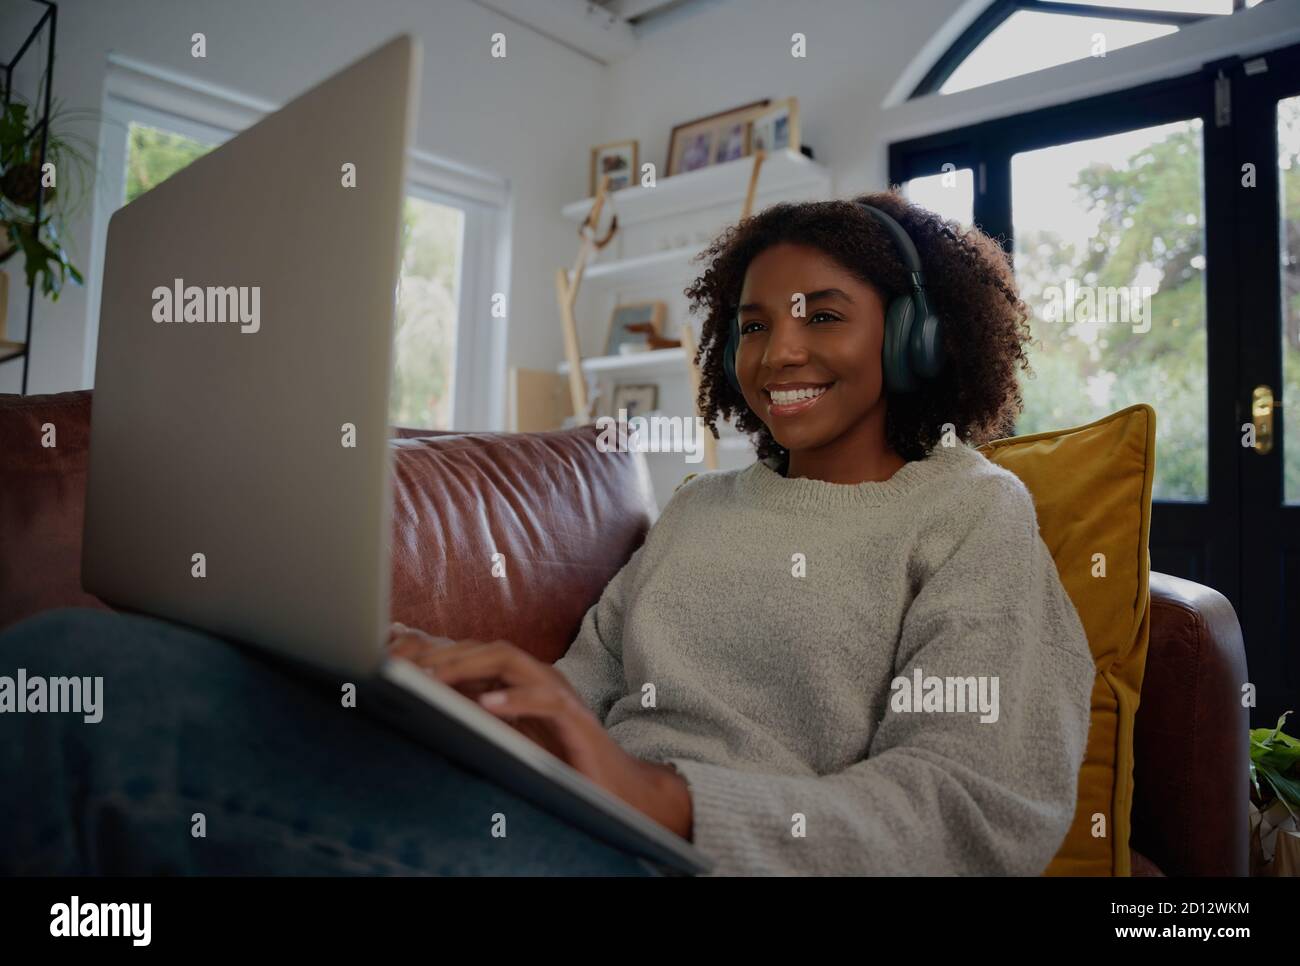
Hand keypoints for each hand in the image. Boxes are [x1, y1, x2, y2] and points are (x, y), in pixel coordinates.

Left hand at [386, 623, 692, 838]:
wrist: (618, 787)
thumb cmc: (562, 762)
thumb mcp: (511, 736)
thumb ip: (480, 715)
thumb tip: (431, 703)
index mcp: (521, 681)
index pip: (475, 652)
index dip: (437, 649)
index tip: (395, 654)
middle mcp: (539, 678)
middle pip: (488, 649)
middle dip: (445, 653)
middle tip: (405, 665)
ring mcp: (558, 693)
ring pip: (512, 661)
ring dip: (470, 665)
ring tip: (435, 677)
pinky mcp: (575, 717)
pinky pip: (544, 699)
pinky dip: (515, 699)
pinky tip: (488, 705)